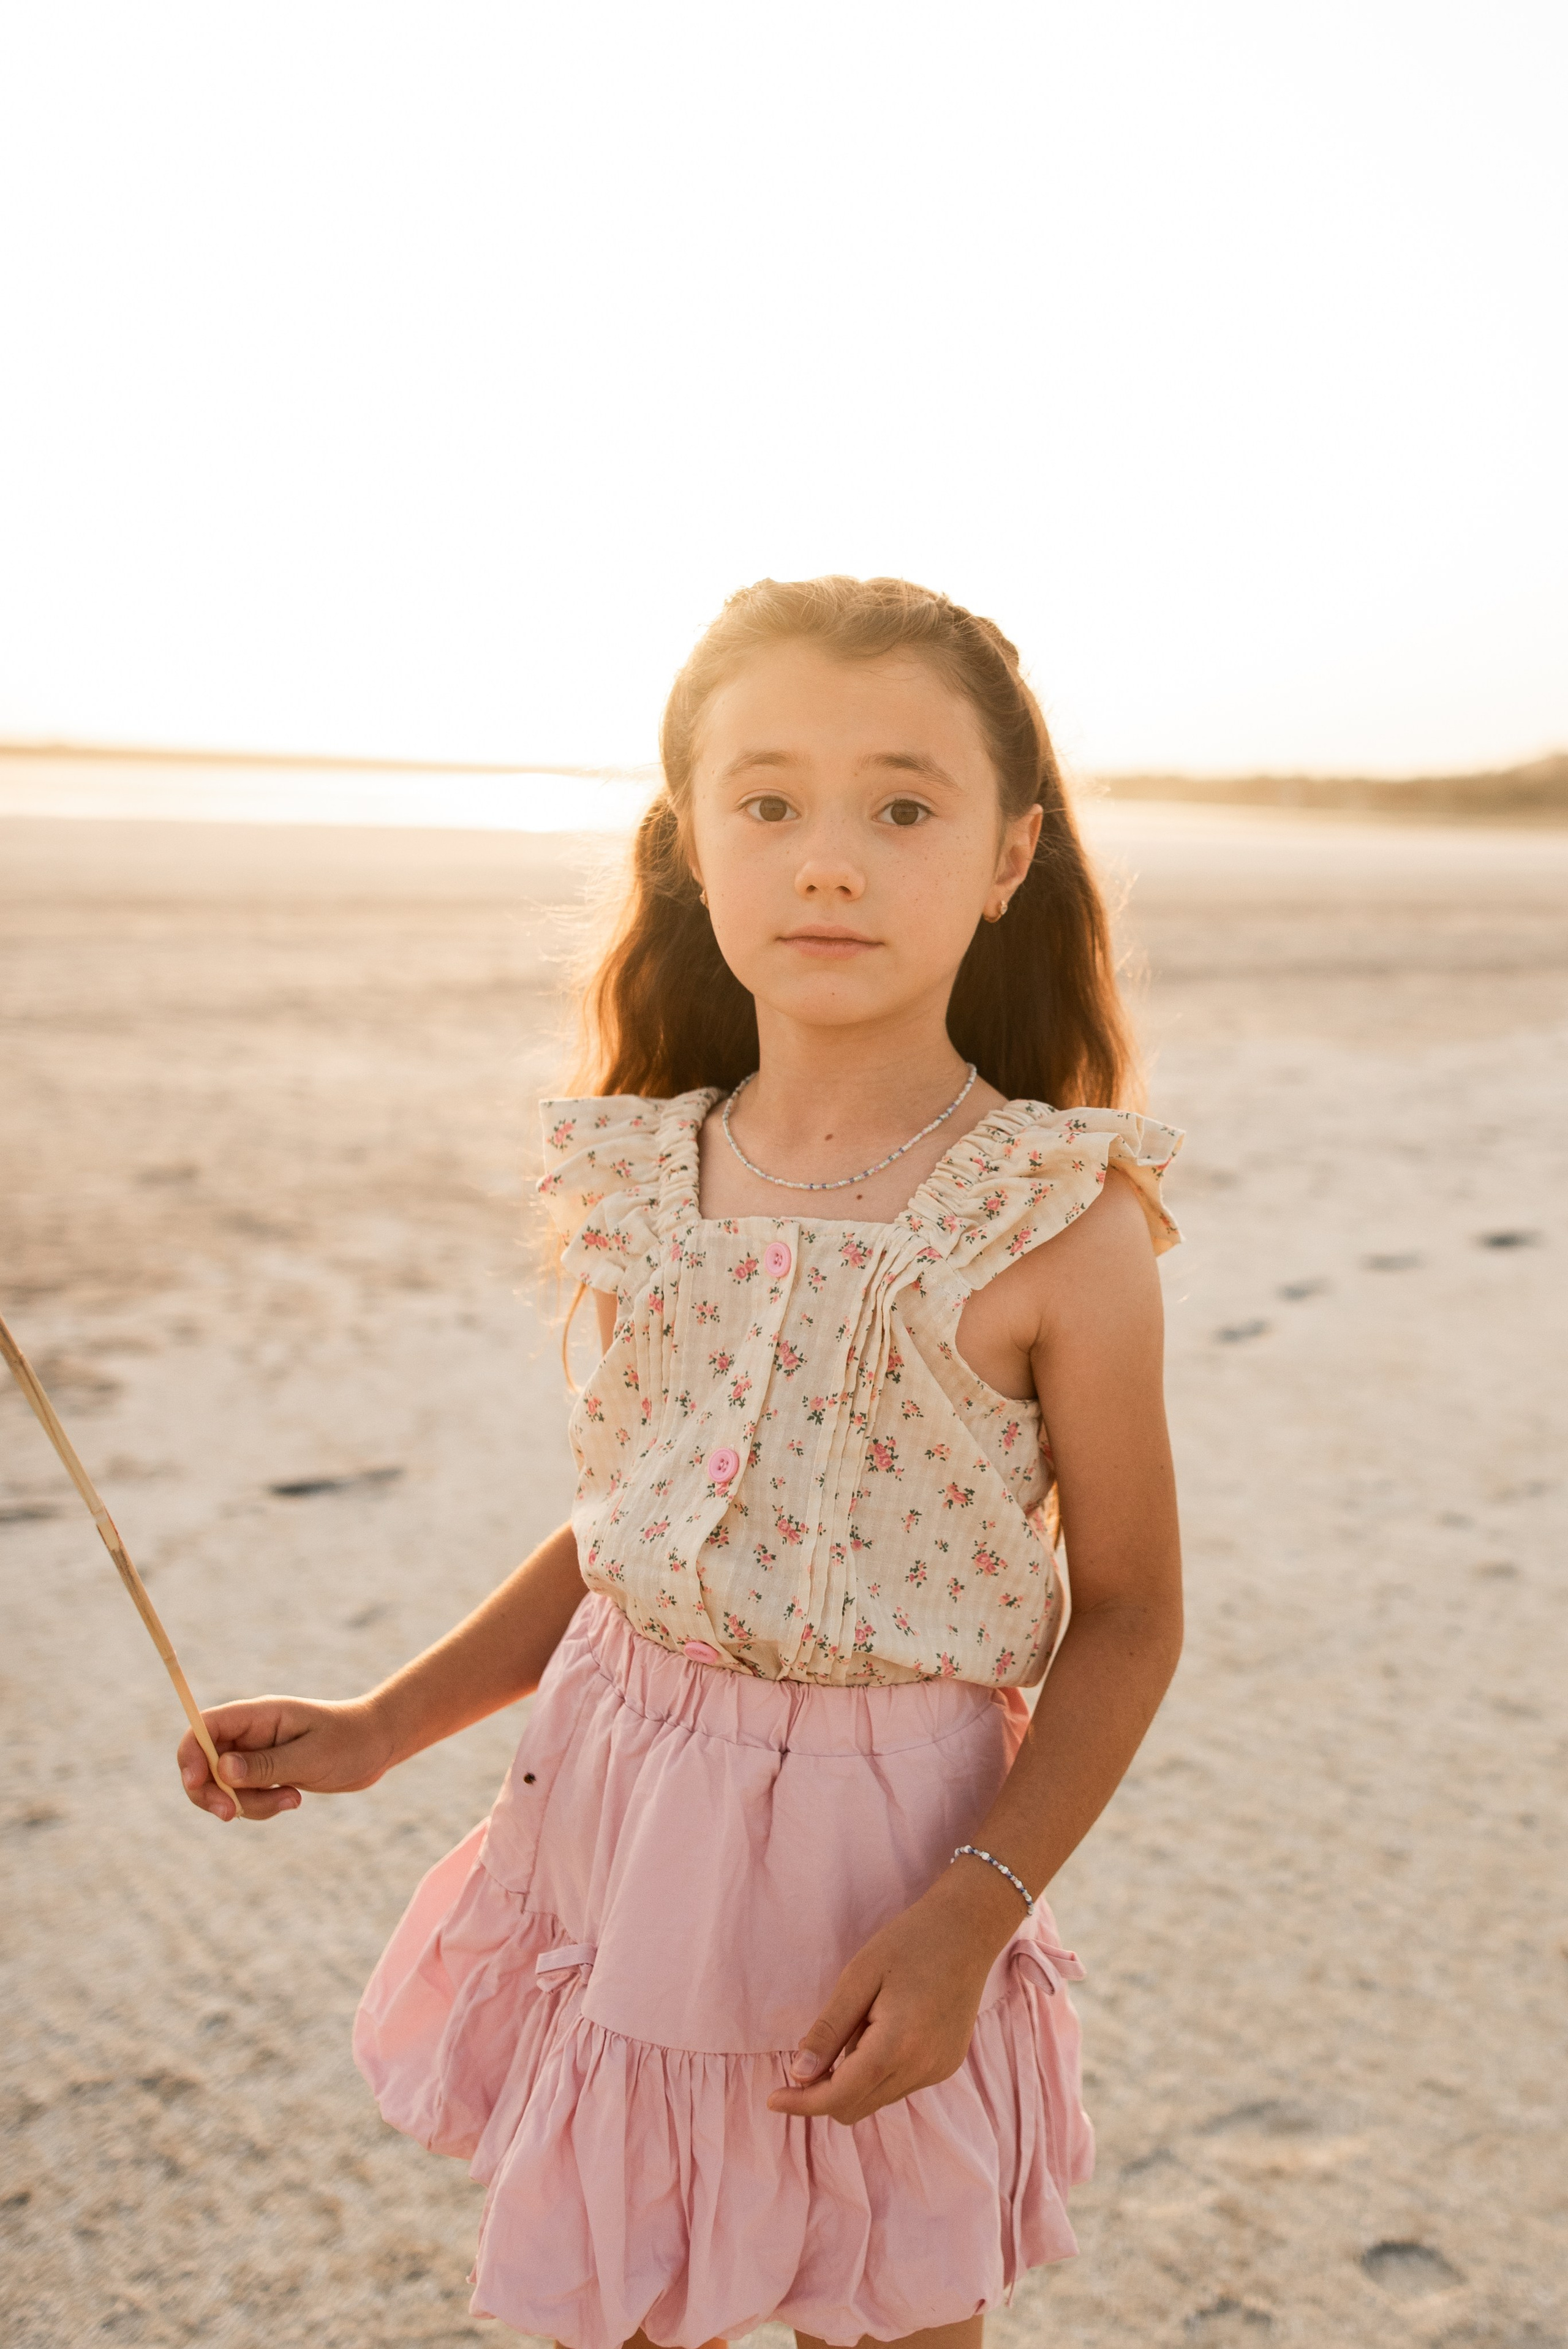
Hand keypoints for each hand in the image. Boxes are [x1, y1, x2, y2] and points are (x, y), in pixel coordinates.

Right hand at [176, 1695, 394, 1822]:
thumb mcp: (310, 1756)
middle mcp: (251, 1734)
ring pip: (224, 1787)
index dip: (189, 1755)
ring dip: (247, 1804)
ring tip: (290, 1801)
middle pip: (204, 1763)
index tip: (195, 1784)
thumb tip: (221, 1772)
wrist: (379, 1744)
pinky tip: (292, 1801)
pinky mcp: (267, 1773)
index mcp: (257, 1716)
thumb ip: (266, 1765)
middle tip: (232, 1814)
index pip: (203, 1727)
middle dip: (211, 1793)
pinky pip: (245, 1797)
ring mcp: (257, 1754)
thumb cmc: (350, 1741)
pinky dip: (260, 1807)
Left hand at [766, 1863, 1022, 2125]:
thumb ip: (828, 2031)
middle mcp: (922, 2069)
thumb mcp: (858, 1977)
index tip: (772, 2098)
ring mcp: (938, 2071)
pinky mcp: (946, 2066)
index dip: (802, 2103)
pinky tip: (880, 2027)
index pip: (839, 2097)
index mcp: (898, 2045)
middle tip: (808, 2053)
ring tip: (859, 2022)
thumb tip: (797, 2076)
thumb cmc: (908, 1942)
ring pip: (875, 2099)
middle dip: (823, 2091)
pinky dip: (876, 2072)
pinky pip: (898, 2085)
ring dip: (851, 2079)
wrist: (968, 1928)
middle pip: (855, 2107)